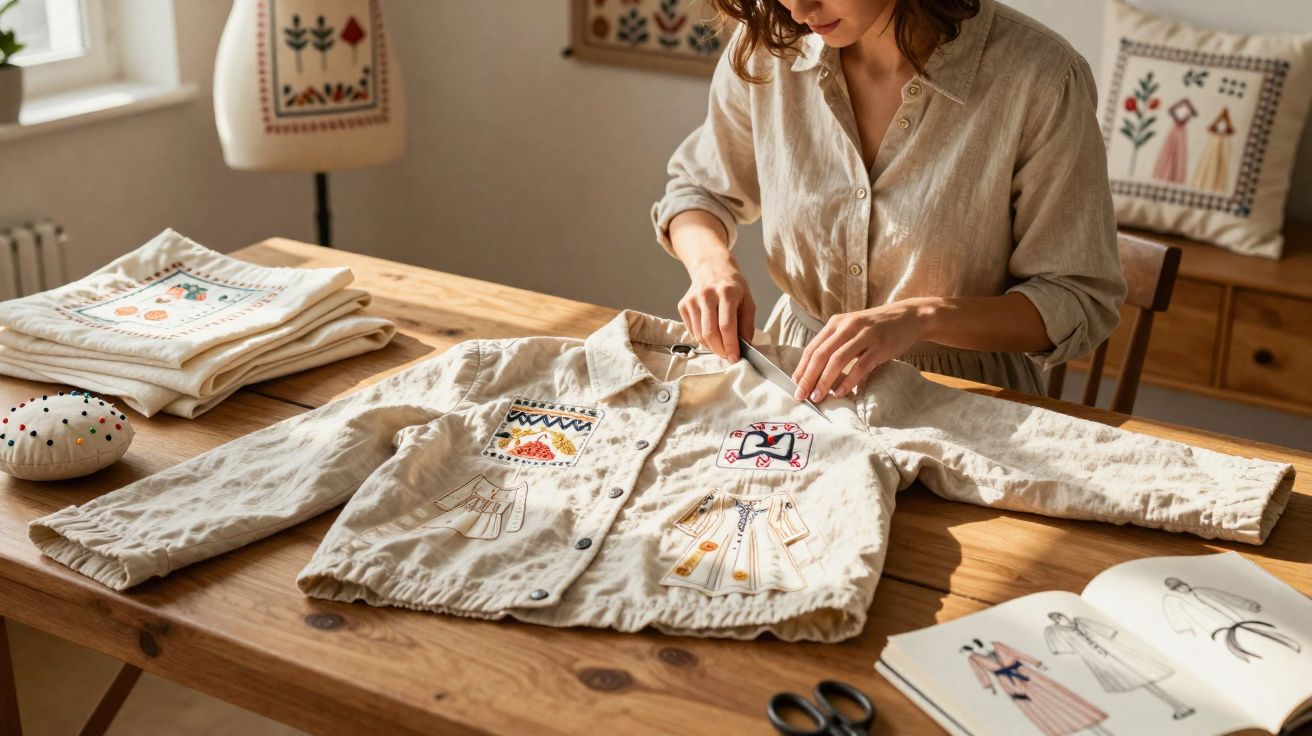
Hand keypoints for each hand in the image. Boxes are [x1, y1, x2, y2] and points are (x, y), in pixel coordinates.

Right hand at [678, 259, 755, 361]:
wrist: (710, 266)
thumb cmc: (732, 285)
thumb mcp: (747, 299)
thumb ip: (747, 323)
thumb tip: (745, 345)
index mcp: (726, 292)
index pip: (726, 326)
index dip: (730, 346)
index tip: (735, 358)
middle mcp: (707, 295)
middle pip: (710, 333)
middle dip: (720, 350)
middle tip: (727, 355)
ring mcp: (692, 300)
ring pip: (699, 335)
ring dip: (711, 346)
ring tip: (720, 343)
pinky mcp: (683, 305)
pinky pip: (692, 331)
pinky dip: (702, 337)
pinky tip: (710, 330)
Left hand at [790, 299, 930, 401]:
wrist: (909, 316)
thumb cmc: (876, 328)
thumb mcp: (851, 329)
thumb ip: (835, 345)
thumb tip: (814, 372)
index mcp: (836, 323)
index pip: (812, 348)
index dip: (802, 368)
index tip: (795, 386)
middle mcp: (847, 326)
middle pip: (821, 354)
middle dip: (808, 377)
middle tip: (801, 395)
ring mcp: (864, 335)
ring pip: (838, 360)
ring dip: (825, 381)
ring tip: (818, 397)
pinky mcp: (880, 346)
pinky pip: (860, 366)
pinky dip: (848, 381)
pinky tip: (841, 392)